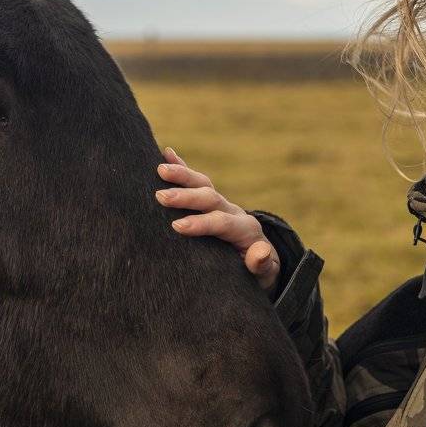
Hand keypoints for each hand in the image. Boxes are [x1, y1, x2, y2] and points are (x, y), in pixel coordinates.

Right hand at [155, 147, 280, 291]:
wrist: (262, 261)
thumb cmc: (259, 272)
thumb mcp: (265, 273)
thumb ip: (262, 264)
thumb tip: (261, 252)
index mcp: (244, 230)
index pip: (222, 222)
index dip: (201, 223)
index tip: (177, 226)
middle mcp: (233, 212)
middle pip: (210, 198)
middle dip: (186, 197)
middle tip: (161, 197)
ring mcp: (222, 204)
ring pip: (203, 184)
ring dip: (183, 175)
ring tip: (160, 169)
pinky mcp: (212, 202)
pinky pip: (198, 181)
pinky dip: (183, 166)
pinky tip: (167, 152)